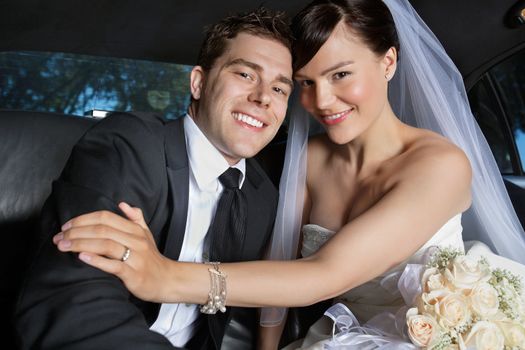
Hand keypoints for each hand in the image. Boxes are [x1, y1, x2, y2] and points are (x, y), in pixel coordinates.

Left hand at [53, 202, 171, 301]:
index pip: (106, 217)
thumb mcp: (146, 234)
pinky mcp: (134, 274)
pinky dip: (97, 260)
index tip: (66, 226)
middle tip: (59, 238)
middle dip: (77, 232)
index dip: (84, 219)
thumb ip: (136, 218)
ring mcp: (135, 257)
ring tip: (64, 247)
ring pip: (106, 245)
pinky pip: (114, 265)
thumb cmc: (151, 258)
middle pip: (103, 230)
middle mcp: (136, 240)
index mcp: (136, 230)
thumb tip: (123, 203)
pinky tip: (82, 258)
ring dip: (81, 244)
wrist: (166, 280)